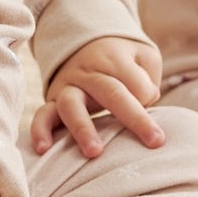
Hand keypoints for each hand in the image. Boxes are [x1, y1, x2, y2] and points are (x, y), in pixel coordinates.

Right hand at [31, 33, 164, 158]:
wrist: (84, 43)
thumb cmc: (122, 59)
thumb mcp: (143, 56)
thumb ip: (148, 77)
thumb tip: (145, 101)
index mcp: (114, 57)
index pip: (136, 82)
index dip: (150, 97)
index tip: (157, 115)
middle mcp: (88, 70)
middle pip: (111, 92)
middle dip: (134, 118)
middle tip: (155, 142)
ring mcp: (68, 86)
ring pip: (72, 104)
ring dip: (83, 128)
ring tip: (94, 153)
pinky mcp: (52, 100)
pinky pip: (42, 114)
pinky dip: (40, 130)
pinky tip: (43, 150)